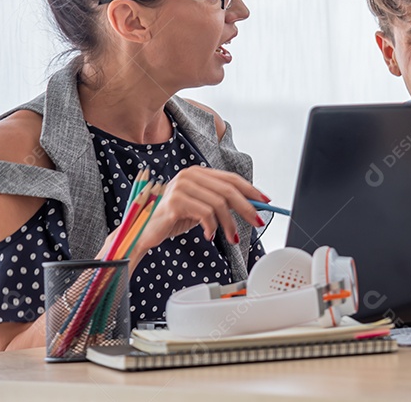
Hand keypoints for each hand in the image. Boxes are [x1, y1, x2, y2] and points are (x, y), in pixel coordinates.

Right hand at [130, 166, 265, 262]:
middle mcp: (189, 175)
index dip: (250, 189)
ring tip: (231, 238)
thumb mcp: (201, 206)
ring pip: (219, 204)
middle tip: (257, 221)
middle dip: (247, 207)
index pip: (231, 178)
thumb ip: (220, 201)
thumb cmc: (174, 218)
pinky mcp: (175, 202)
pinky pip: (205, 214)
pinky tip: (209, 236)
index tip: (265, 201)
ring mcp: (180, 187)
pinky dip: (212, 227)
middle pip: (228, 190)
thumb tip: (252, 204)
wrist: (145, 231)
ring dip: (229, 224)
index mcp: (197, 172)